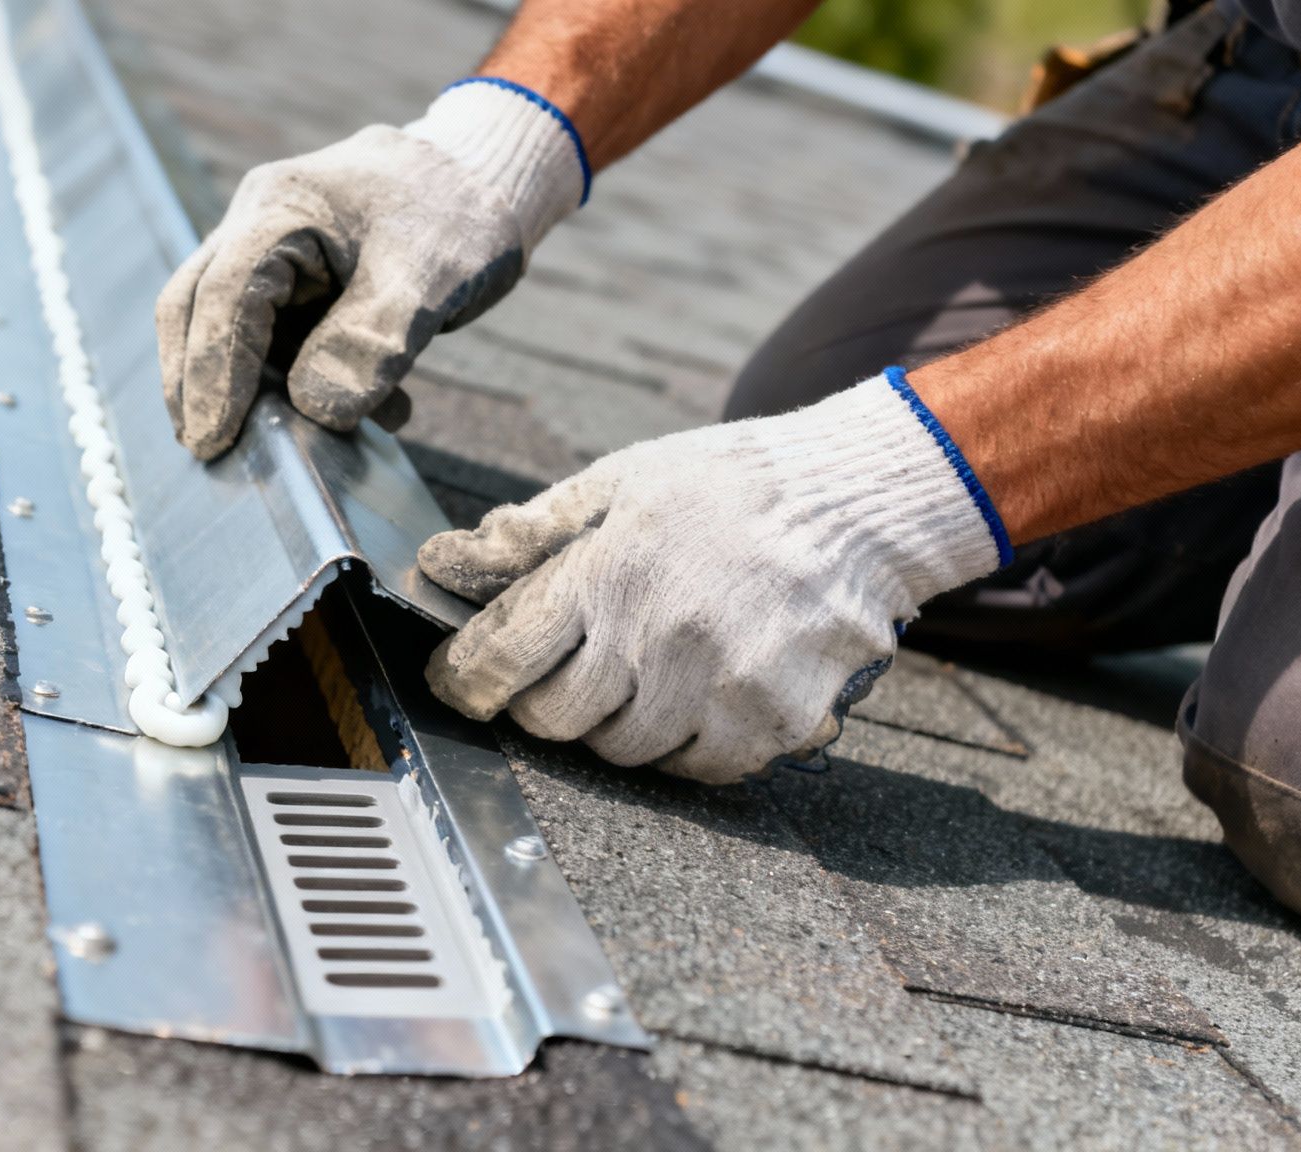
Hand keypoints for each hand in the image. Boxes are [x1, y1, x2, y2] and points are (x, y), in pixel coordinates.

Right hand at [157, 80, 587, 458]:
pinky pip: (278, 338)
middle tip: (208, 449)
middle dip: (197, 382)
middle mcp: (260, 223)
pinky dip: (302, 382)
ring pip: (231, 326)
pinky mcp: (296, 281)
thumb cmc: (458, 214)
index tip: (214, 438)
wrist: (485, 179)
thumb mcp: (430, 278)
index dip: (213, 370)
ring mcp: (273, 252)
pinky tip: (368, 416)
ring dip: (256, 389)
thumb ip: (372, 342)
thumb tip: (313, 408)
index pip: (225, 295)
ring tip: (298, 446)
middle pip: (196, 305)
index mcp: (282, 207)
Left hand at [418, 372, 1010, 782]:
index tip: (454, 683)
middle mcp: (659, 636)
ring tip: (634, 676)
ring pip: (622, 751)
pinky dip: (681, 746)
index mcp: (610, 571)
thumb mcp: (621, 481)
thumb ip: (530, 532)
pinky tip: (691, 698)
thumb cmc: (731, 484)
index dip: (463, 679)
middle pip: (554, 718)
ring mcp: (719, 686)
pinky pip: (696, 767)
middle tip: (554, 676)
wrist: (859, 501)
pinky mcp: (771, 721)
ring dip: (611, 725)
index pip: (502, 655)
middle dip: (538, 703)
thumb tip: (442, 563)